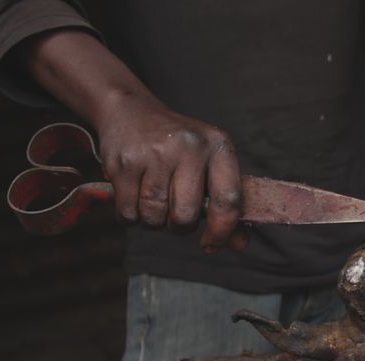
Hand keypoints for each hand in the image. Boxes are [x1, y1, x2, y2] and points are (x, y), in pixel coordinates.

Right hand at [95, 94, 246, 252]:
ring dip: (154, 222)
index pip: (229, 200)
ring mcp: (154, 153)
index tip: (211, 245)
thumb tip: (240, 245)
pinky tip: (134, 198)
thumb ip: (225, 204)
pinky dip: (131, 217)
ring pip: (155, 216)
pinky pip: (129, 213)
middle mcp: (190, 146)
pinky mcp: (124, 162)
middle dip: (179, 227)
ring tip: (153, 202)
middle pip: (187, 215)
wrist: (130, 111)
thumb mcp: (208, 163)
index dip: (222, 231)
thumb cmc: (177, 147)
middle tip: (174, 216)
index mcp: (219, 146)